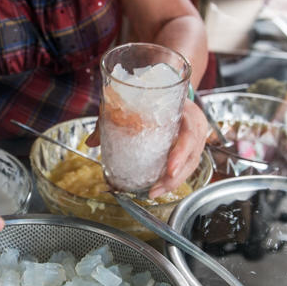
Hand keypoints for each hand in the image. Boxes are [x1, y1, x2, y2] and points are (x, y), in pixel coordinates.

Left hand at [86, 100, 208, 197]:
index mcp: (189, 113)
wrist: (174, 92)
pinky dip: (172, 180)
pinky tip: (158, 188)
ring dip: (172, 183)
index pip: (191, 134)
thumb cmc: (160, 97)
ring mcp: (195, 142)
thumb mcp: (140, 103)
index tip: (169, 168)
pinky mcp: (191, 151)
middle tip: (155, 189)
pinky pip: (186, 168)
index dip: (182, 153)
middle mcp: (196, 129)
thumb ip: (114, 118)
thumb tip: (90, 142)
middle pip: (192, 157)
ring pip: (190, 166)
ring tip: (153, 193)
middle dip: (175, 176)